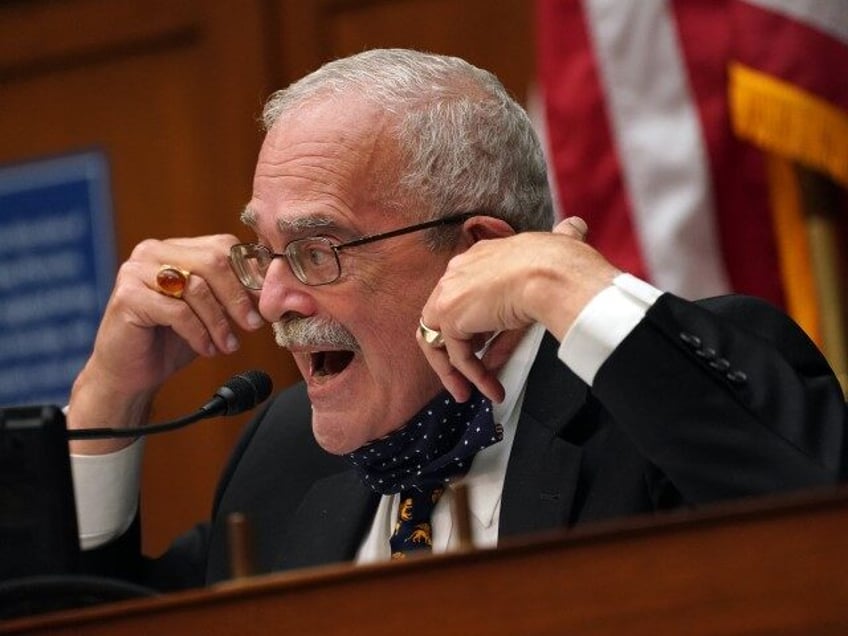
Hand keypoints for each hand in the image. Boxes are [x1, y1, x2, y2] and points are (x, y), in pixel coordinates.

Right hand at [67, 234, 264, 450]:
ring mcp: (136, 271)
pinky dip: (199, 333)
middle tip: (253, 325)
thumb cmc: (172, 340)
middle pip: (213, 261)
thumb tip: (276, 290)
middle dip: (239, 297)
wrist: (130, 374)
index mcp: (176, 248)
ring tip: (228, 345)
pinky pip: (178, 312)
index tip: (266, 306)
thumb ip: (236, 295)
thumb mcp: (213, 313)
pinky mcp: (127, 297)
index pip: (223, 246)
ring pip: (197, 287)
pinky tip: (206, 349)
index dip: (250, 276)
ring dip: (220, 322)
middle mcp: (154, 251)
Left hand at [418, 217, 617, 402]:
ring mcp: (450, 294)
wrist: (554, 274)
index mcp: (479, 256)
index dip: (475, 325)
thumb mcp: (558, 254)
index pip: (466, 295)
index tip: (486, 347)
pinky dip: (472, 375)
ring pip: (438, 338)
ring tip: (469, 392)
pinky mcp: (451, 318)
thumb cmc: (561, 264)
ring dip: (453, 369)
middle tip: (467, 375)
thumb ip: (560, 246)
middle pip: (442, 316)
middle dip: (454, 349)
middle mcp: (458, 271)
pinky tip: (489, 387)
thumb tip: (575, 229)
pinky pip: (456, 355)